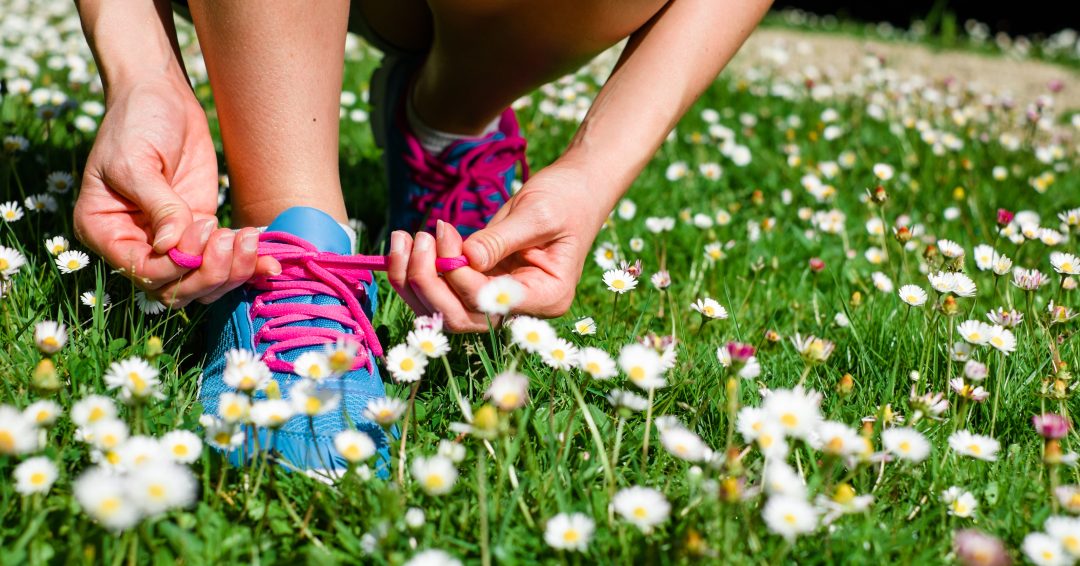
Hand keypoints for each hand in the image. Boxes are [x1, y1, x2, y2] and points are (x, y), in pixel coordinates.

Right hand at [74, 71, 278, 306]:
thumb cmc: (135, 122)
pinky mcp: (202, 232)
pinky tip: (271, 263)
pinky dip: (249, 267)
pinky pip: (224, 263)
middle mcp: (137, 246)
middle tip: (230, 236)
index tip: (201, 230)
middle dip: (210, 272)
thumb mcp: (137, 162)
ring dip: (232, 271)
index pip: (143, 272)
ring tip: (248, 237)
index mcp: (105, 232)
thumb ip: (158, 206)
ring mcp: (172, 242)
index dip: (177, 265)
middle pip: (176, 288)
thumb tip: (172, 247)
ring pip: (204, 284)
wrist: (160, 95)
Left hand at [386, 164, 606, 331]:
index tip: (445, 233)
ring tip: (405, 238)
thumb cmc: (566, 199)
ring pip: (445, 312)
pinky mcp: (482, 285)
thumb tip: (463, 258)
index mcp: (547, 296)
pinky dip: (418, 274)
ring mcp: (500, 300)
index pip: (490, 304)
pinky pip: (444, 293)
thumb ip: (500, 239)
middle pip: (461, 318)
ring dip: (415, 281)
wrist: (577, 190)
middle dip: (429, 283)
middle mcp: (521, 309)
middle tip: (420, 238)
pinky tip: (406, 245)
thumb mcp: (536, 213)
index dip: (459, 277)